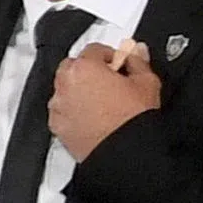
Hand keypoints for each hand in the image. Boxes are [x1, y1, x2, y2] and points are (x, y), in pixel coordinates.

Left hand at [46, 37, 161, 159]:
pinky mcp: (56, 126)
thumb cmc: (132, 119)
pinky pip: (62, 110)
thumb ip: (138, 62)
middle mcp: (65, 85)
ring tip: (102, 100)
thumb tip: (136, 52)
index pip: (94, 49)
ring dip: (79, 89)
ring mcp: (58, 106)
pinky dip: (73, 109)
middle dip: (89, 70)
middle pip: (73, 67)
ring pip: (65, 88)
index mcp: (84, 68)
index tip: (119, 64)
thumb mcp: (146, 82)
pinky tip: (92, 116)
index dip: (110, 55)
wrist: (123, 152)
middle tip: (109, 80)